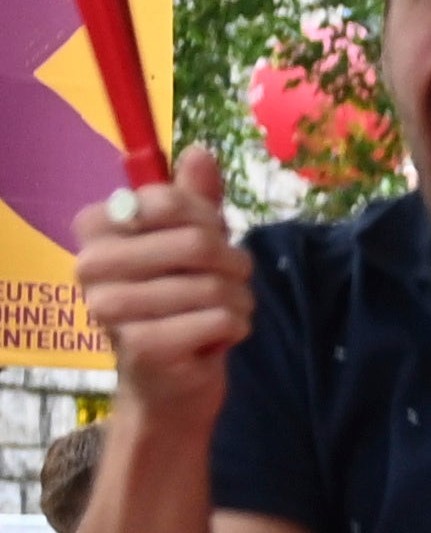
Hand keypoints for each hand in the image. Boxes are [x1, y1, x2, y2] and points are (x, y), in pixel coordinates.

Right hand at [69, 142, 246, 425]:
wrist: (169, 379)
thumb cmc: (178, 299)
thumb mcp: (189, 242)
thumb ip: (195, 199)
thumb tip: (200, 152)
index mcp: (95, 229)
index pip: (167, 201)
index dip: (207, 218)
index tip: (210, 236)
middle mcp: (90, 265)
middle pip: (197, 243)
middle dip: (233, 262)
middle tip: (229, 279)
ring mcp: (110, 309)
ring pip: (214, 284)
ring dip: (239, 298)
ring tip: (223, 310)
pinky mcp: (142, 347)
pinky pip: (219, 319)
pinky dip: (237, 326)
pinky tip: (217, 336)